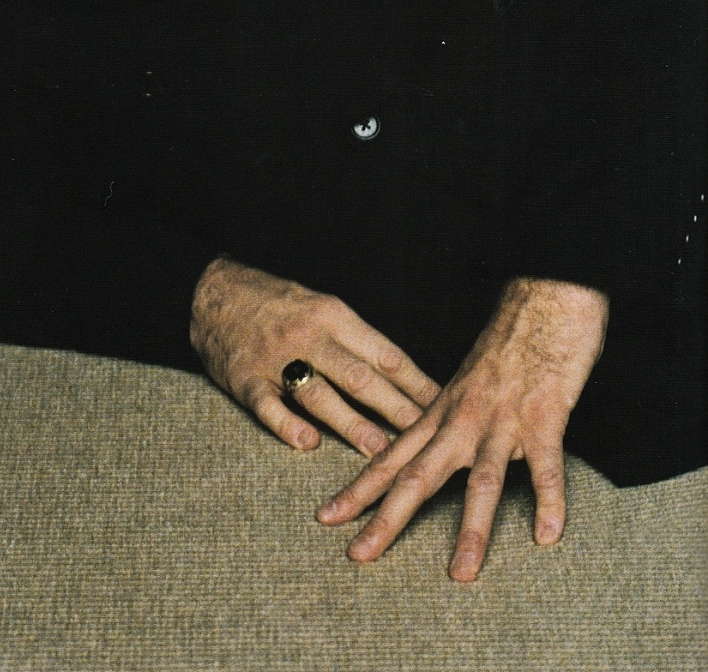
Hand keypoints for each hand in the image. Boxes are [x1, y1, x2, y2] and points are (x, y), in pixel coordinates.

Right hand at [190, 257, 440, 457]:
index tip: (446, 408)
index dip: (417, 384)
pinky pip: (268, 404)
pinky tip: (306, 443)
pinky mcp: (245, 378)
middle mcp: (310, 337)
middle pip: (361, 377)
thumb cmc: (277, 305)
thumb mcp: (321, 309)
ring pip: (320, 394)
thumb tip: (402, 379)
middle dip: (397, 410)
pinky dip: (287, 424)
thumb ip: (355, 342)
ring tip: (381, 452)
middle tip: (429, 438)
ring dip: (352, 424)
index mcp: (334, 316)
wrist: (214, 291)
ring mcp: (276, 359)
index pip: (385, 355)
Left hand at [317, 277, 607, 579]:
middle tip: (358, 554)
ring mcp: (503, 421)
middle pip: (417, 476)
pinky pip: (547, 465)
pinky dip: (548, 500)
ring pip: (483, 481)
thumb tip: (433, 453)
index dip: (358, 489)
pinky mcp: (544, 417)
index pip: (390, 457)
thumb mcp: (465, 383)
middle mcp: (463, 420)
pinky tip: (547, 535)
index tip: (327, 517)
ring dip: (472, 529)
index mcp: (440, 413)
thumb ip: (449, 421)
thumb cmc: (507, 344)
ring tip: (461, 574)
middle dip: (386, 518)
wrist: (542, 302)